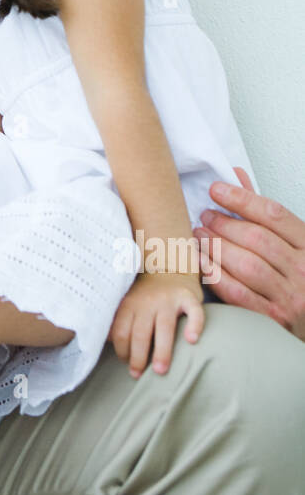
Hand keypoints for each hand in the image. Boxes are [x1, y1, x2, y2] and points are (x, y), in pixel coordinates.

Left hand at [110, 273, 204, 376]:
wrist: (171, 267)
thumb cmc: (148, 295)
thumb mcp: (129, 304)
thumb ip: (119, 321)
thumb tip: (106, 343)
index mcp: (130, 304)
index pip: (121, 331)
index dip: (122, 351)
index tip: (127, 365)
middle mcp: (148, 301)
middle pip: (140, 332)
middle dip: (138, 357)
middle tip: (137, 375)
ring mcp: (169, 299)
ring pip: (165, 326)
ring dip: (162, 351)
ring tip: (160, 371)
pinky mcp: (189, 297)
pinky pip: (194, 311)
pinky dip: (194, 325)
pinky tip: (192, 341)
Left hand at [193, 168, 304, 339]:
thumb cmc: (302, 275)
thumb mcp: (295, 241)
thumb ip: (264, 212)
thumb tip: (236, 176)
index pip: (273, 215)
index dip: (241, 199)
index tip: (216, 190)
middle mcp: (303, 270)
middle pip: (257, 238)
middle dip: (224, 223)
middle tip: (205, 215)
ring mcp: (289, 296)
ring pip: (246, 264)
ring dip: (216, 247)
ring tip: (199, 236)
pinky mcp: (273, 318)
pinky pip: (238, 293)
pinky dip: (216, 275)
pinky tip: (202, 263)